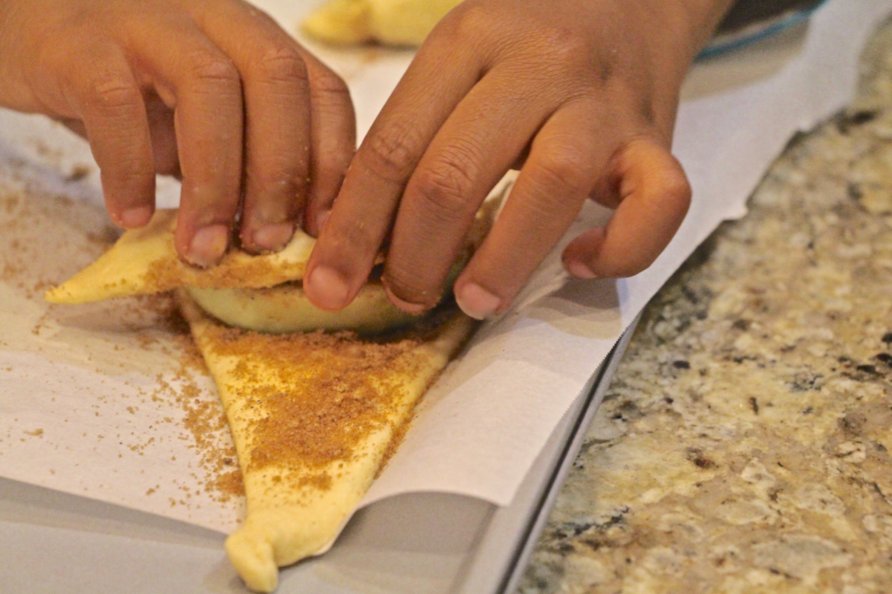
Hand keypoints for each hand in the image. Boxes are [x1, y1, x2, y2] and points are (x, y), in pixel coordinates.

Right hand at [0, 0, 354, 265]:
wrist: (27, 26)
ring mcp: (148, 21)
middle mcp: (214, 17)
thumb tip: (285, 235)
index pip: (322, 89)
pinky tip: (132, 215)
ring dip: (215, 180)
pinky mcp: (81, 41)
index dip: (334, 162)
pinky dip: (129, 168)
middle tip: (265, 244)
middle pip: (277, 81)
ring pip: (208, 86)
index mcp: (255, 40)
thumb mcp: (203, 119)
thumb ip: (243, 158)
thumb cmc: (132, 85)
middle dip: (281, 173)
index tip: (324, 228)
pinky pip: (115, 103)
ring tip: (201, 245)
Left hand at [304, 0, 731, 317]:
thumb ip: (413, 136)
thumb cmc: (526, 49)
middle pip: (456, 171)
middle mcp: (538, 62)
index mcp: (468, 39)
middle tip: (403, 296)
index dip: (353, 227)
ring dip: (501, 260)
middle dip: (414, 254)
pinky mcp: (656, 138)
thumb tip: (359, 238)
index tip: (331, 283)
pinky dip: (620, 249)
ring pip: (551, 185)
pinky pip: (657, 202)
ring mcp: (604, 100)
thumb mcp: (458, 65)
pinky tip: (580, 263)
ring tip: (473, 301)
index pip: (393, 146)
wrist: (628, 0)